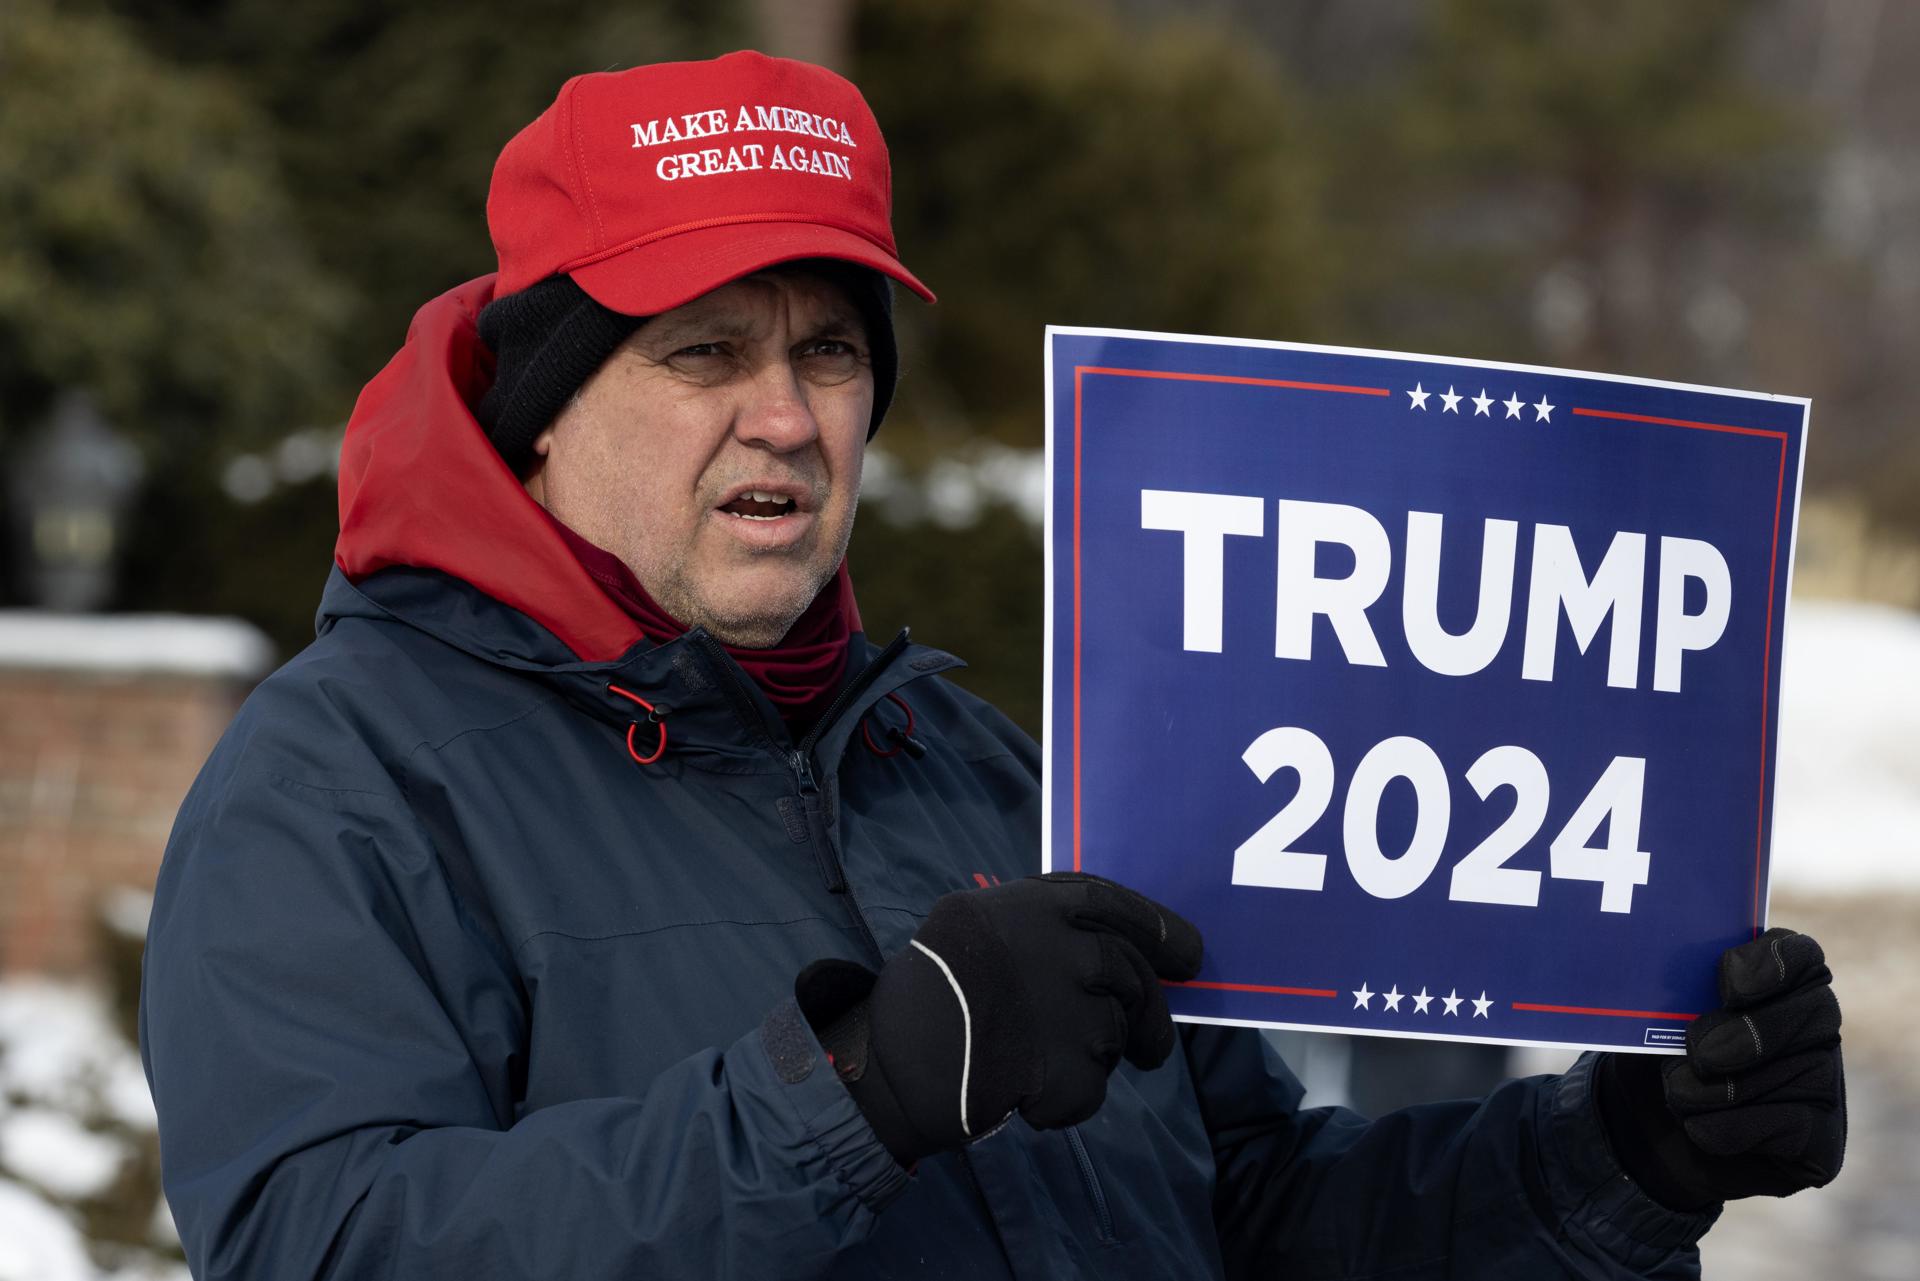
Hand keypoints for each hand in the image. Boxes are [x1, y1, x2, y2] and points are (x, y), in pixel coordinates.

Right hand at [795, 873, 1203, 1165]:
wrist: (890, 1060)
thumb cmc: (928, 988)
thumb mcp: (976, 923)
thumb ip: (1043, 926)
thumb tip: (1122, 951)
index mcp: (1039, 905)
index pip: (1119, 905)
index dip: (1162, 929)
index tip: (1189, 957)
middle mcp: (1067, 949)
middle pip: (1133, 977)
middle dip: (1148, 1016)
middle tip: (1151, 1047)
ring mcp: (1073, 1010)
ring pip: (1113, 1035)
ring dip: (1089, 1055)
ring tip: (1030, 1059)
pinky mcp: (1071, 1071)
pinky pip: (1090, 1090)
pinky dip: (1063, 1100)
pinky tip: (1019, 1090)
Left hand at [1598, 928, 1845, 1210]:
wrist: (1651, 1134)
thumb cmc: (1657, 1058)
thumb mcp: (1654, 1016)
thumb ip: (1670, 989)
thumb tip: (1657, 974)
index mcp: (1775, 981)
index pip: (1800, 955)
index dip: (1773, 965)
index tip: (1731, 986)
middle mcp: (1813, 1027)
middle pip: (1810, 1011)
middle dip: (1747, 1035)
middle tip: (1701, 1056)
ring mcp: (1824, 1081)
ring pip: (1792, 1073)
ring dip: (1719, 1090)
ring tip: (1680, 1093)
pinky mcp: (1822, 1137)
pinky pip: (1787, 1125)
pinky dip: (1727, 1128)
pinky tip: (1699, 1128)